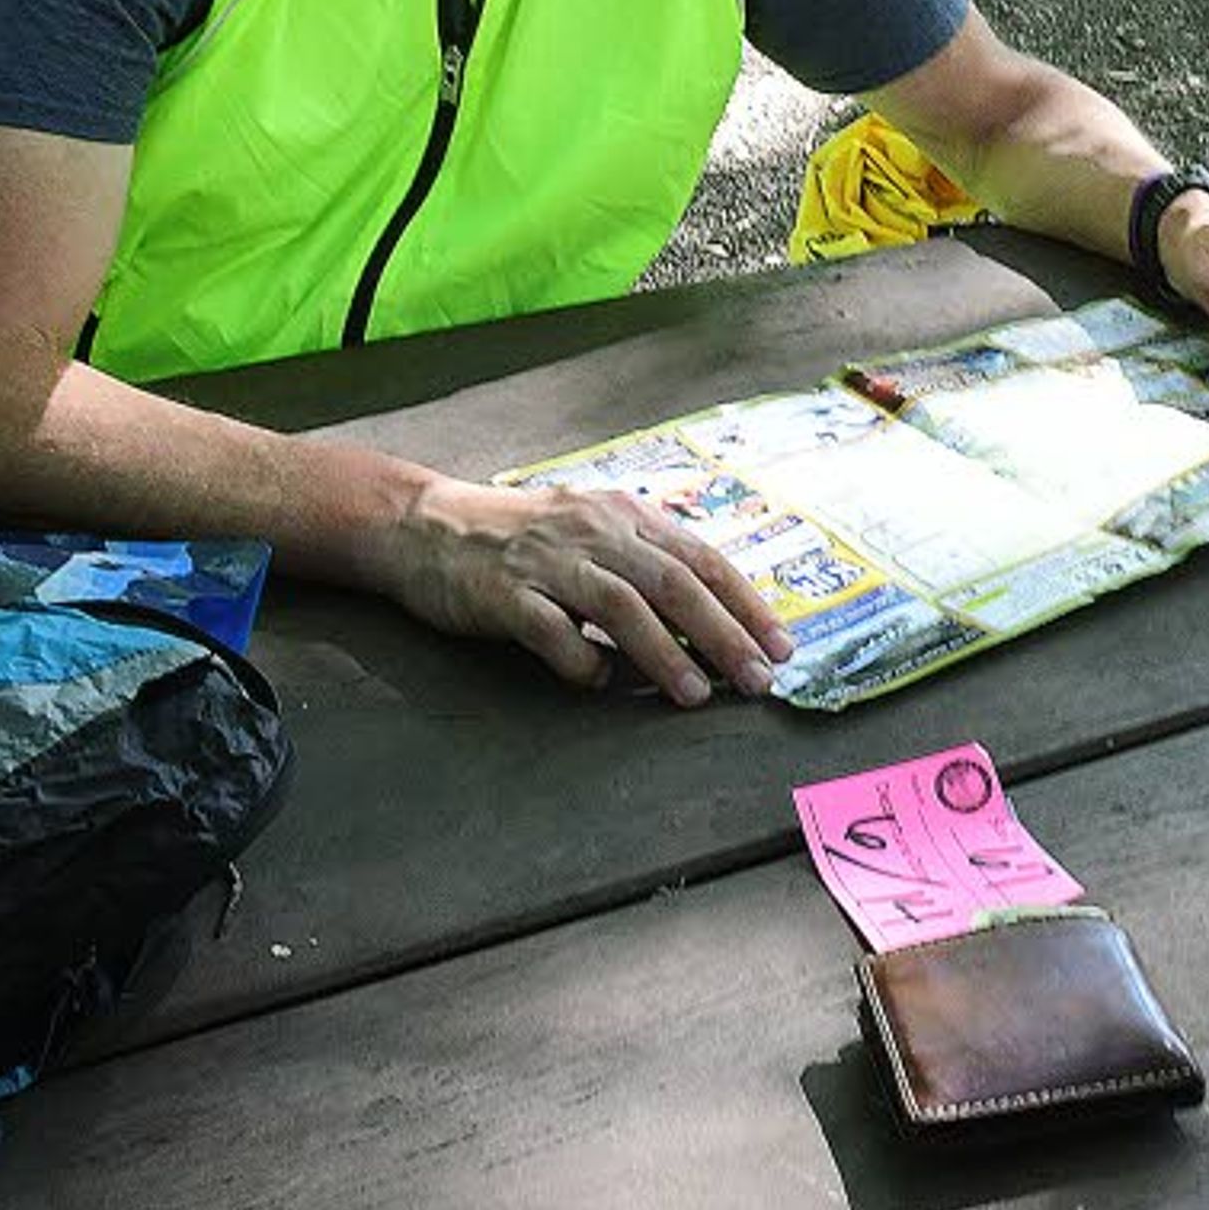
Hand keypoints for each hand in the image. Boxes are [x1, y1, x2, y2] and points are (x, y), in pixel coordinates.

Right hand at [384, 473, 793, 701]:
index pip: (701, 559)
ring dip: (663, 652)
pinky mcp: (503, 592)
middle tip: (758, 678)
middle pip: (673, 583)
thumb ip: (647, 564)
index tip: (781, 645)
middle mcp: (594, 531)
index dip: (746, 604)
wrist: (427, 524)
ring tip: (694, 694)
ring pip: (620, 605)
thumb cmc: (524, 536)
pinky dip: (578, 658)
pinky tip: (596, 682)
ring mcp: (548, 561)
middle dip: (722, 634)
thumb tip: (712, 617)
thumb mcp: (595, 531)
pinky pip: (549, 628)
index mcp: (625, 515)